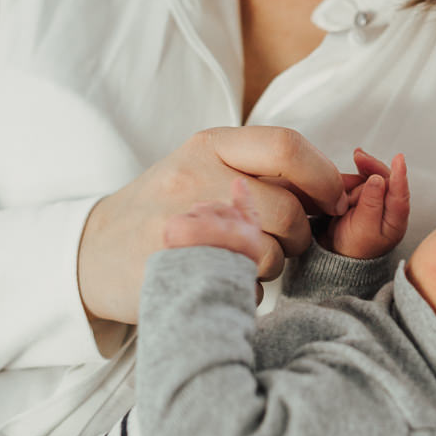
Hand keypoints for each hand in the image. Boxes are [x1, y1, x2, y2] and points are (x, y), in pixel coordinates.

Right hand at [78, 126, 346, 326]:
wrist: (93, 251)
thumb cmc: (166, 208)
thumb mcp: (205, 168)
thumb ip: (264, 170)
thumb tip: (341, 186)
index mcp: (210, 145)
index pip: (287, 147)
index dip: (323, 178)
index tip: (331, 202)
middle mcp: (195, 177)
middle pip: (288, 207)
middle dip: (302, 233)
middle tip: (290, 243)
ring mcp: (182, 224)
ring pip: (272, 250)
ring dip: (278, 264)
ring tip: (252, 261)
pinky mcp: (175, 268)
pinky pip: (245, 284)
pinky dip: (252, 290)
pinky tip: (231, 280)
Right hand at [325, 149, 409, 258]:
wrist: (337, 256)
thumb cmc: (353, 248)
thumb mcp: (362, 229)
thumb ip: (370, 204)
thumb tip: (377, 179)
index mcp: (396, 219)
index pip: (400, 193)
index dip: (399, 174)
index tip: (399, 158)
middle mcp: (390, 208)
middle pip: (385, 179)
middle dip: (371, 170)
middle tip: (358, 157)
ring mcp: (378, 202)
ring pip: (371, 177)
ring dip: (357, 178)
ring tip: (344, 195)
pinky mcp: (366, 198)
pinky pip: (360, 181)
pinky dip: (351, 180)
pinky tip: (343, 183)